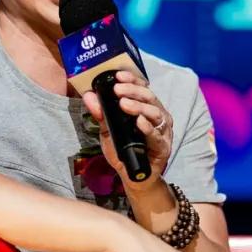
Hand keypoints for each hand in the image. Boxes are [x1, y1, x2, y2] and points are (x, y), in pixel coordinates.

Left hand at [82, 70, 172, 190]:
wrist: (132, 176)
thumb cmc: (123, 150)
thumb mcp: (108, 130)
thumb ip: (101, 114)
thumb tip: (89, 96)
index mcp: (146, 108)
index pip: (141, 88)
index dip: (132, 80)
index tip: (118, 75)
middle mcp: (157, 116)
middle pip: (149, 97)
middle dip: (133, 91)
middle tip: (117, 90)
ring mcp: (162, 131)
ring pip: (155, 113)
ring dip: (139, 107)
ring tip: (124, 104)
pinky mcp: (163, 147)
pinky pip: (156, 135)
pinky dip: (147, 127)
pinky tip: (139, 122)